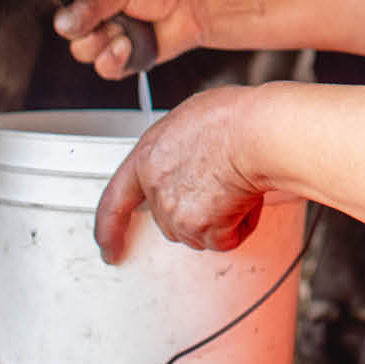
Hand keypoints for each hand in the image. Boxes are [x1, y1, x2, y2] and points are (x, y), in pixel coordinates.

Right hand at [54, 0, 220, 78]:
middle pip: (74, 39)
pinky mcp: (129, 59)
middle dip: (89, 36)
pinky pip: (107, 69)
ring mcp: (115, 40)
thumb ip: (92, 4)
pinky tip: (126, 47)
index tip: (80, 19)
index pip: (69, 14)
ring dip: (102, 48)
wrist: (198, 5)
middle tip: (111, 24)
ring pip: (87, 55)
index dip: (72, 20)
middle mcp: (104, 19)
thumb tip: (61, 23)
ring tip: (124, 35)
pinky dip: (113, 61)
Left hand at [94, 86, 266, 261]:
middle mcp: (156, 187)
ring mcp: (177, 211)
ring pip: (198, 231)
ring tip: (237, 183)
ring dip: (220, 218)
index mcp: (147, 157)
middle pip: (170, 219)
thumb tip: (190, 157)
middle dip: (196, 211)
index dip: (109, 227)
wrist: (255, 132)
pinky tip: (246, 198)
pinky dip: (240, 226)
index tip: (109, 245)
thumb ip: (177, 149)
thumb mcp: (190, 119)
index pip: (116, 200)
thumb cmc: (234, 118)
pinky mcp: (201, 227)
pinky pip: (224, 239)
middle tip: (220, 187)